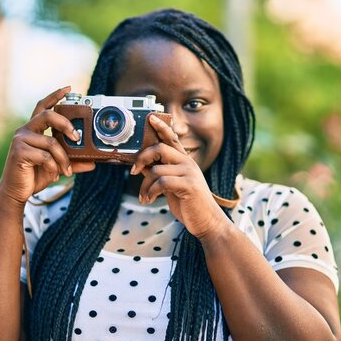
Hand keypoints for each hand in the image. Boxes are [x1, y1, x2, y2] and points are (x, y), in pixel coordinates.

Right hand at [0, 87, 95, 205]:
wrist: (17, 192)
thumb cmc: (34, 176)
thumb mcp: (57, 167)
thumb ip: (73, 162)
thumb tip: (93, 163)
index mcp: (33, 129)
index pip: (43, 106)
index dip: (55, 96)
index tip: (68, 89)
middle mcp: (25, 131)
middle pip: (48, 115)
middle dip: (66, 124)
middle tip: (77, 137)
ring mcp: (20, 140)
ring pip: (51, 141)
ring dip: (63, 158)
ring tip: (66, 171)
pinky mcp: (19, 152)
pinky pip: (45, 156)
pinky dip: (54, 167)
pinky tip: (53, 175)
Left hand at [130, 115, 225, 238]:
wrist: (207, 222)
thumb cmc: (189, 204)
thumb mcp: (172, 187)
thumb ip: (161, 174)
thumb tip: (142, 166)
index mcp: (185, 161)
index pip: (172, 139)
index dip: (161, 127)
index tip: (150, 118)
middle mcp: (188, 163)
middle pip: (159, 148)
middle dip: (142, 158)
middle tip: (133, 172)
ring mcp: (190, 173)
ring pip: (156, 170)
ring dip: (144, 185)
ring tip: (144, 197)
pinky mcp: (189, 185)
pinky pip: (162, 182)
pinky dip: (151, 192)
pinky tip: (149, 200)